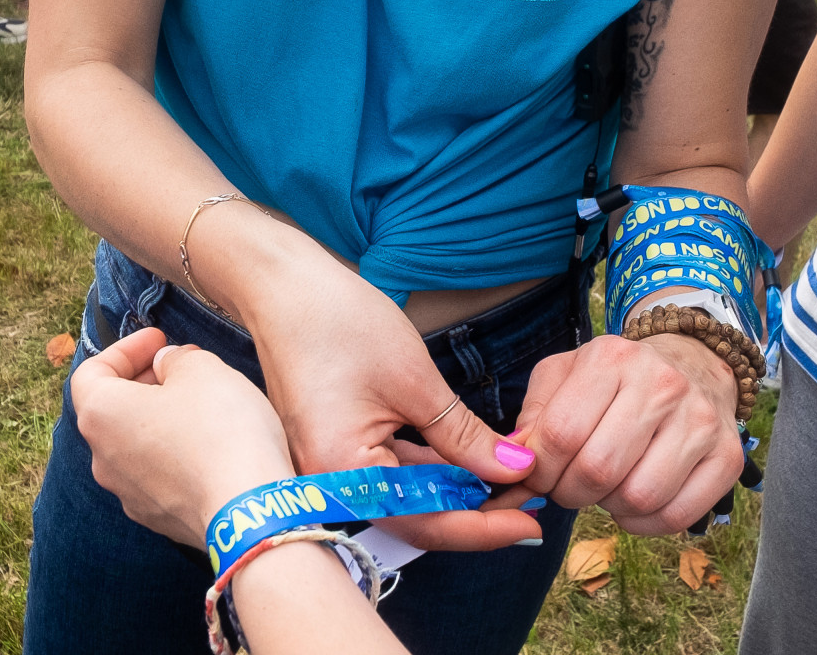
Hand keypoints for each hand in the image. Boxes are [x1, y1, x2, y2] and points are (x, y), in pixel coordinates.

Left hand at [71, 328, 296, 548]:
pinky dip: (177, 454)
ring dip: (161, 419)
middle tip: (184, 367)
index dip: (126, 348)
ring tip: (202, 406)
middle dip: (146, 382)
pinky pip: (160, 475)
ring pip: (136, 445)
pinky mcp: (159, 517)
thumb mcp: (204, 369)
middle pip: (112, 409)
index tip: (160, 339)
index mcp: (102, 415)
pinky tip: (211, 446)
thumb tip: (169, 366)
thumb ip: (177, 360)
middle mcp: (103, 459)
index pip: (92, 372)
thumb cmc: (221, 429)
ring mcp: (129, 494)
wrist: (249, 508)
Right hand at [240, 261, 541, 550]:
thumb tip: (514, 469)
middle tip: (532, 503)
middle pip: (416, 516)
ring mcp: (333, 466)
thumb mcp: (415, 382)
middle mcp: (331, 481)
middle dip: (476, 512)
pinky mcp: (340, 446)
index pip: (424, 522)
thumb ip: (463, 436)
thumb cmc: (340, 324)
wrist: (284, 288)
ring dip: (458, 490)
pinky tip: (473, 463)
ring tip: (513, 483)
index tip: (530, 523)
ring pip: (408, 495)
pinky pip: (394, 471)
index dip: (482, 528)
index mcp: (342, 471)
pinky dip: (434, 469)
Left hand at [513, 333, 743, 535]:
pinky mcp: (727, 456)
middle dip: (569, 492)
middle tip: (567, 486)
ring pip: (638, 497)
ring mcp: (700, 421)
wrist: (692, 362)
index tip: (536, 475)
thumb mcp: (566, 374)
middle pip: (598, 470)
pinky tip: (632, 502)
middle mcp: (662, 384)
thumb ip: (534, 414)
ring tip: (604, 488)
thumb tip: (515, 465)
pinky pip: (676, 516)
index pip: (560, 434)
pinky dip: (644, 523)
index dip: (538, 469)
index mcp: (613, 358)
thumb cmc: (616, 376)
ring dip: (608, 507)